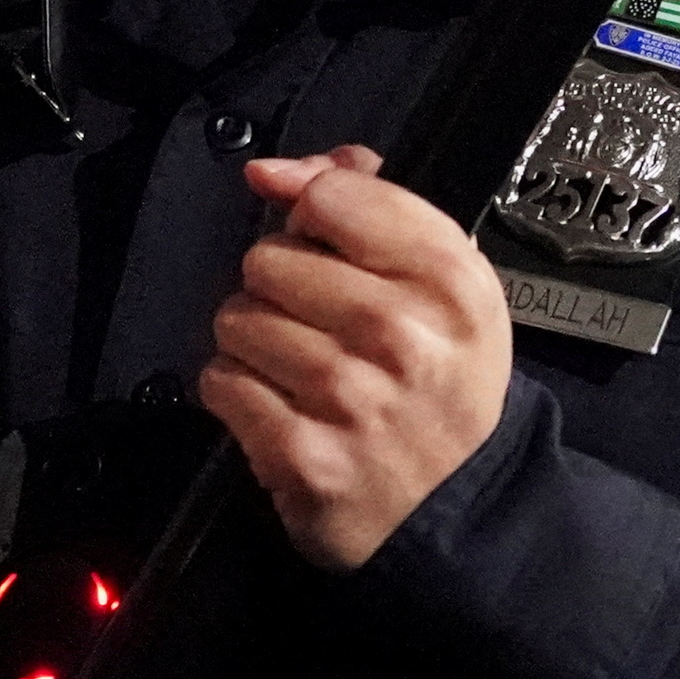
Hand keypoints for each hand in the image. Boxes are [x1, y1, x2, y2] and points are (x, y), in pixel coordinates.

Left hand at [199, 145, 510, 571]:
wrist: (459, 507)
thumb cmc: (443, 381)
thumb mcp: (445, 281)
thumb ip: (371, 201)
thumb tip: (275, 170)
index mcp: (447, 277)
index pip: (331, 196)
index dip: (313, 216)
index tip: (324, 246)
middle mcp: (400, 332)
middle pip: (269, 257)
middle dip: (280, 286)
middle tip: (319, 323)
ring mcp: (346, 395)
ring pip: (236, 318)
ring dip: (255, 341)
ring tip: (300, 369)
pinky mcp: (298, 452)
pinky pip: (220, 382)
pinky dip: (239, 392)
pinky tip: (280, 406)